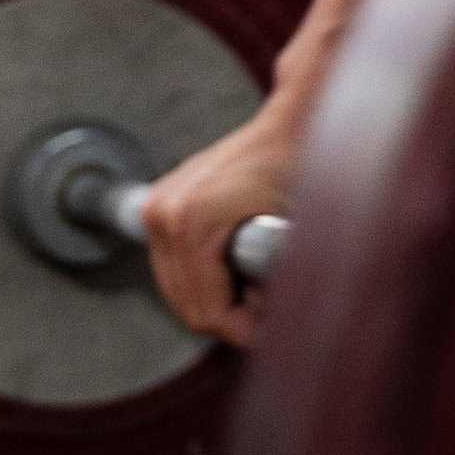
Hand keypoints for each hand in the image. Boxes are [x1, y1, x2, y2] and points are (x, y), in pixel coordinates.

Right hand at [140, 88, 308, 346]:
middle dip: (230, 317)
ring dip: (215, 300)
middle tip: (268, 303)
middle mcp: (163, 215)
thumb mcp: (299, 229)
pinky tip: (235, 267)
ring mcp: (155, 210)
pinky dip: (202, 279)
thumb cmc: (297, 167)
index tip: (275, 321)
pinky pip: (173, 268)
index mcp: (190, 223)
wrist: (289, 125)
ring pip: (178, 292)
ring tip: (256, 284)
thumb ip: (283, 281)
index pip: (208, 312)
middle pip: (187, 308)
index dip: (245, 329)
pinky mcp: (157, 208)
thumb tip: (281, 329)